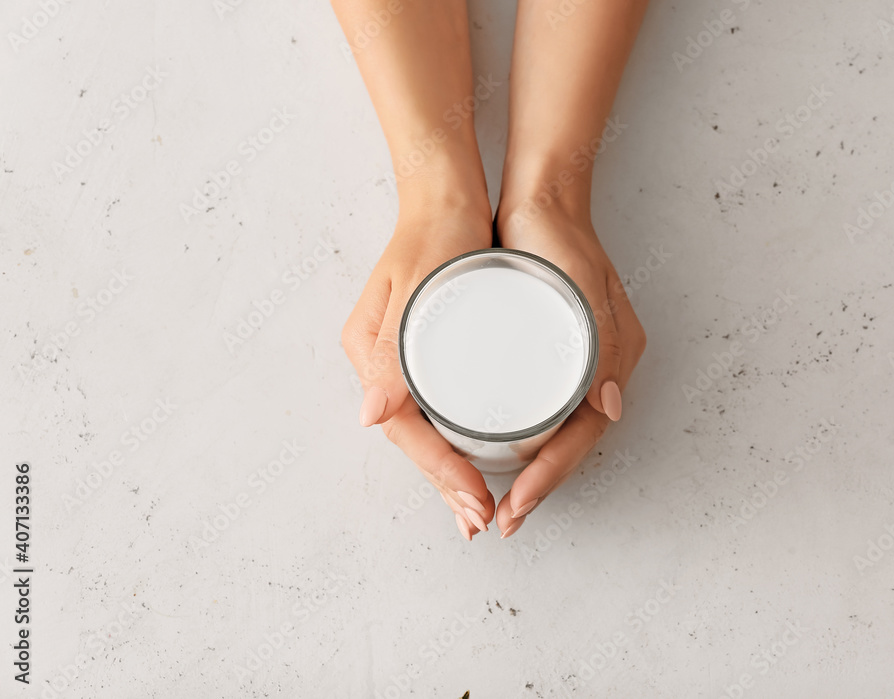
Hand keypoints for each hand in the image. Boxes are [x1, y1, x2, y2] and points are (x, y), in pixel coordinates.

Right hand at [341, 203, 496, 538]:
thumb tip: (370, 416)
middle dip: (445, 483)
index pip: (404, 428)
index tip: (476, 499)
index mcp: (371, 351)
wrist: (445, 195)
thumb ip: (392, 349)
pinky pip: (435, 410)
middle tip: (480, 520)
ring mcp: (401, 360)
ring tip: (480, 507)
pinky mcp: (424, 353)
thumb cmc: (438, 233)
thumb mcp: (418, 285)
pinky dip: (454, 441)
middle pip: (412, 437)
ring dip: (449, 472)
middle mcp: (381, 363)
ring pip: (424, 430)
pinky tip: (476, 460)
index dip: (439, 469)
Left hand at [492, 205, 645, 537]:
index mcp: (613, 358)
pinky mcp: (557, 353)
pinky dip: (527, 439)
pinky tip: (501, 451)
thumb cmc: (557, 235)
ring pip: (559, 433)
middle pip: (572, 444)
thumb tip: (611, 410)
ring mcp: (581, 362)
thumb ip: (601, 342)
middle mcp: (602, 369)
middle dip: (540, 486)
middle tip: (501, 519)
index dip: (550, 476)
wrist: (542, 195)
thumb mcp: (579, 283)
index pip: (582, 435)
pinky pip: (547, 409)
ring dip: (533, 471)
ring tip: (499, 501)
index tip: (515, 504)